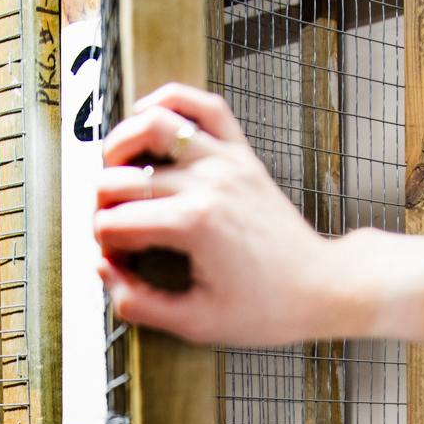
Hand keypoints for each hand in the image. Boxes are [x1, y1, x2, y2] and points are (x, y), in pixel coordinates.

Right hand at [94, 83, 360, 345]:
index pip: (114, 225)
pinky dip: (171, 100)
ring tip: (115, 170)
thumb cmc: (267, 308)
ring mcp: (225, 162)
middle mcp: (206, 184)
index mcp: (192, 225)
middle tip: (111, 229)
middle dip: (102, 206)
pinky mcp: (241, 154)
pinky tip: (150, 117)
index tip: (116, 263)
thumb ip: (140, 303)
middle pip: (122, 179)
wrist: (320, 287)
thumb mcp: (196, 323)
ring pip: (153, 125)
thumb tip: (103, 271)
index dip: (103, 247)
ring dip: (120, 144)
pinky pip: (204, 105)